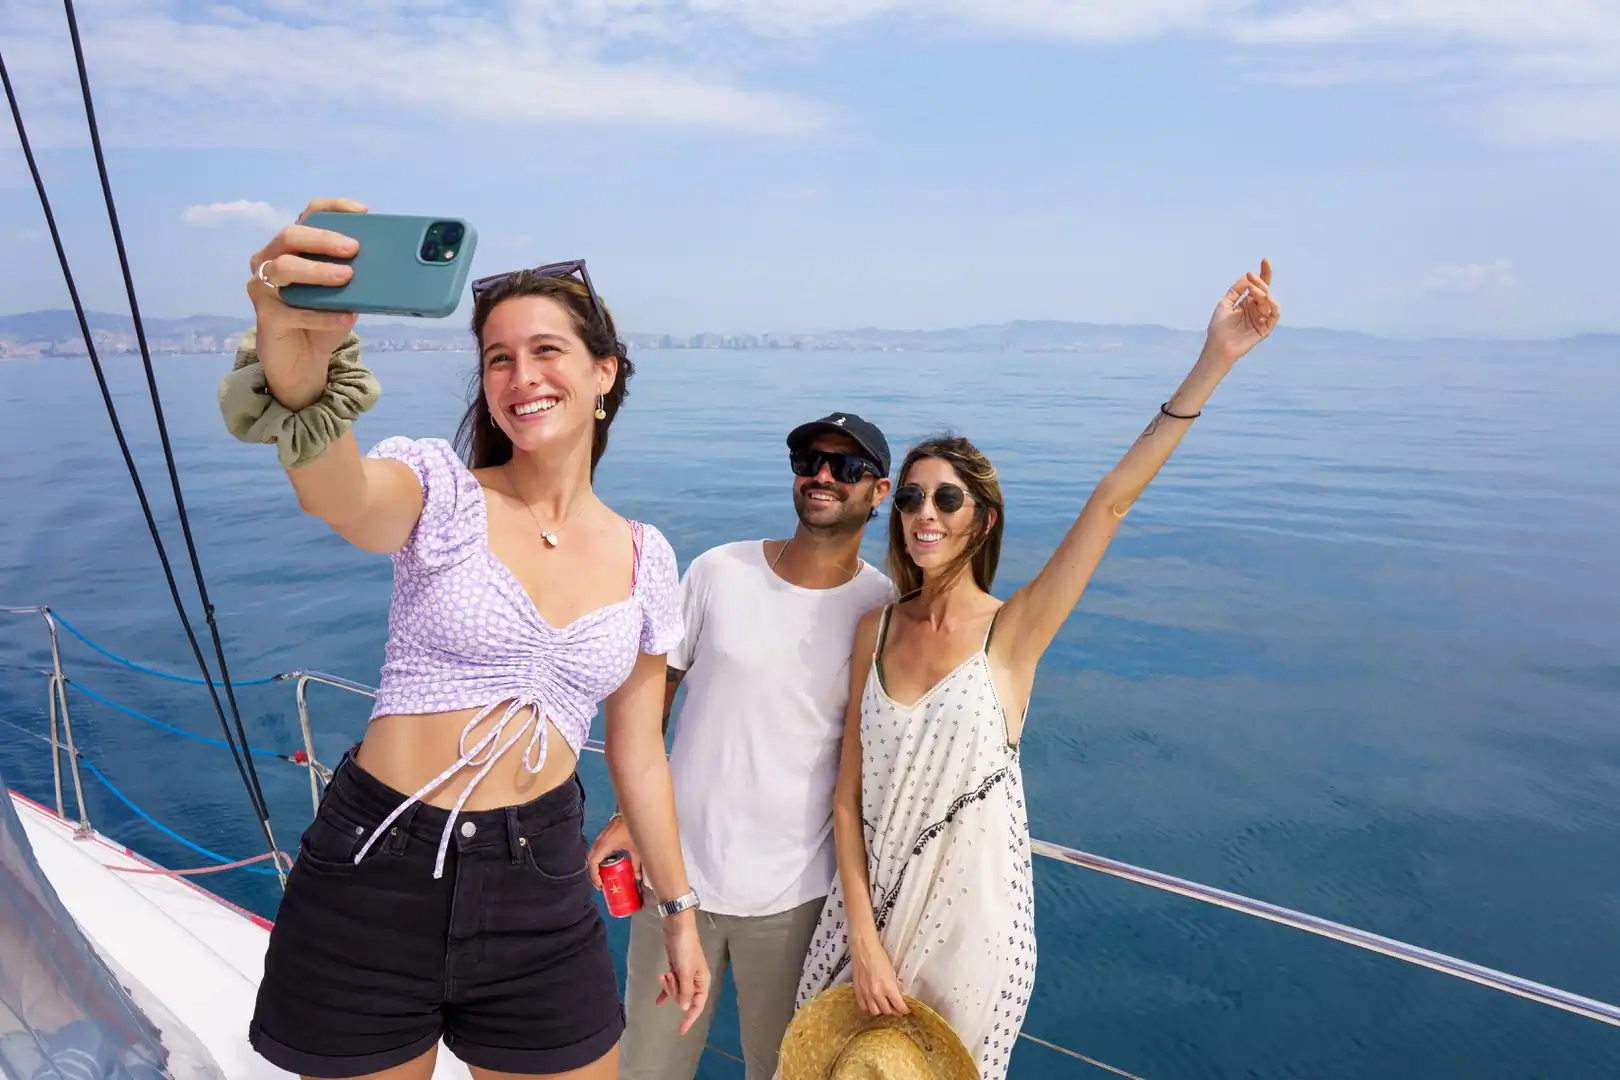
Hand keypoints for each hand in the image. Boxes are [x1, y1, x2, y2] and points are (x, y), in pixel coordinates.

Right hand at [245, 197, 367, 408]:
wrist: (301, 361)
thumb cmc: (322, 320)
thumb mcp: (343, 294)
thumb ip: (353, 276)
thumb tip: (382, 265)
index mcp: (291, 247)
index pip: (308, 215)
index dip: (332, 208)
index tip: (362, 212)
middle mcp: (270, 260)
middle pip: (290, 236)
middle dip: (323, 239)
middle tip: (353, 248)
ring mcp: (263, 286)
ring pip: (284, 268)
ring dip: (318, 270)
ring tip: (347, 277)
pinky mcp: (265, 316)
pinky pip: (293, 311)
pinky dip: (322, 314)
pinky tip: (345, 317)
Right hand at [586, 813, 639, 889]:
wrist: (634, 812)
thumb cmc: (633, 828)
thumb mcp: (636, 848)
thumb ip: (637, 864)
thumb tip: (638, 877)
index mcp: (605, 845)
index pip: (593, 863)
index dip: (594, 876)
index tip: (600, 884)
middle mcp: (600, 841)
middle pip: (590, 860)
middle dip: (593, 874)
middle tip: (600, 884)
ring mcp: (601, 837)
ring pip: (592, 855)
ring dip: (595, 866)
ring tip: (603, 876)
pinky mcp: (604, 835)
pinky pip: (596, 850)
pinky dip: (598, 859)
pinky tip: (607, 865)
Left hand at [655, 913, 710, 1034]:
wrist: (677, 926)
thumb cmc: (684, 947)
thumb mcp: (685, 971)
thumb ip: (685, 991)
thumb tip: (685, 1007)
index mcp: (702, 981)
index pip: (697, 1005)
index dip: (690, 1019)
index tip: (681, 1031)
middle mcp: (695, 980)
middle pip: (684, 998)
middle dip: (674, 992)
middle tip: (668, 977)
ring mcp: (685, 974)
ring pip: (676, 991)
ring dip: (668, 987)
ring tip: (664, 974)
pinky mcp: (676, 969)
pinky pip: (671, 986)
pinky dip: (664, 992)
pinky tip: (658, 1002)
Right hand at [851, 935, 908, 1016]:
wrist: (864, 949)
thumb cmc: (879, 957)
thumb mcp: (892, 972)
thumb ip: (894, 988)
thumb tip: (897, 998)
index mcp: (888, 987)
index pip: (899, 1006)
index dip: (904, 1010)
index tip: (906, 1010)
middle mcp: (877, 993)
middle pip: (887, 1011)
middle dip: (894, 1011)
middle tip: (896, 1009)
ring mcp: (866, 993)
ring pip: (875, 1011)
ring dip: (881, 1010)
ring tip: (884, 1006)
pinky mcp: (857, 991)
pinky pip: (863, 1007)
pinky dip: (869, 1008)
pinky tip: (872, 1004)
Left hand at [1205, 258, 1279, 365]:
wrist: (1217, 345)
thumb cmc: (1218, 327)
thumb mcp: (1225, 303)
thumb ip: (1237, 289)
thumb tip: (1249, 275)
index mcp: (1248, 303)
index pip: (1259, 286)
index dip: (1263, 274)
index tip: (1264, 260)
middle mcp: (1256, 309)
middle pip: (1266, 291)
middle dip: (1261, 281)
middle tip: (1252, 276)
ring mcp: (1262, 319)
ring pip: (1270, 301)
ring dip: (1263, 293)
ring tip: (1253, 288)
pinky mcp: (1265, 329)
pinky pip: (1275, 315)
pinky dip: (1272, 305)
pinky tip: (1263, 298)